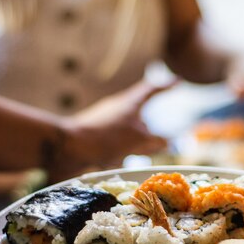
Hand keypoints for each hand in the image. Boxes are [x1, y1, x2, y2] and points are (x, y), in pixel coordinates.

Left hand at [50, 79, 175, 181]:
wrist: (66, 147)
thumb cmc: (106, 138)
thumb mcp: (138, 140)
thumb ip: (156, 141)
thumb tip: (168, 142)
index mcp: (128, 103)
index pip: (151, 89)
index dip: (165, 86)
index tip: (177, 81)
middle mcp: (116, 109)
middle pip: (138, 114)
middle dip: (147, 127)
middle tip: (157, 141)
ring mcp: (102, 122)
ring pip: (125, 132)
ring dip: (133, 144)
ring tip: (135, 157)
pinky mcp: (92, 136)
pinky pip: (112, 143)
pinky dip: (118, 152)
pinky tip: (114, 163)